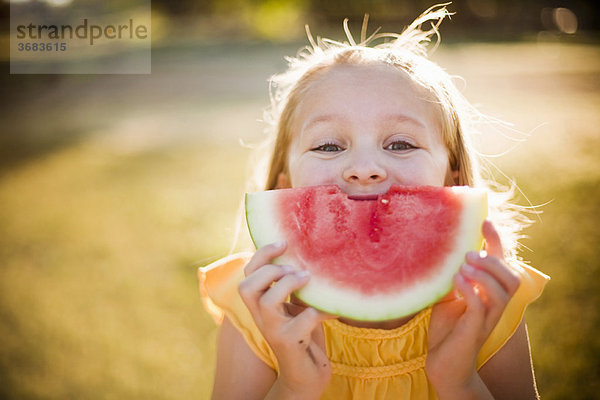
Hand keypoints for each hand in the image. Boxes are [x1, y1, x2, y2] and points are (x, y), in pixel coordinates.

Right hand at [238, 241, 333, 398]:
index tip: (284, 242)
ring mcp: (274, 331)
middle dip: (269, 270)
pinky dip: (321, 310)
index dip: (262, 255)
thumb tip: (307, 255)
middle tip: (293, 269)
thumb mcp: (295, 305)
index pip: (248, 274)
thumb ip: (292, 285)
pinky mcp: (290, 343)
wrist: (305, 375)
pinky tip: (334, 309)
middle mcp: (261, 317)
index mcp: (260, 304)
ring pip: (267, 302)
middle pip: (246, 286)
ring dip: (288, 285)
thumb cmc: (303, 334)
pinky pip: (304, 320)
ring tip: (307, 280)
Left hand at [426, 220, 520, 398]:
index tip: (485, 221)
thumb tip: (441, 248)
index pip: (503, 264)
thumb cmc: (446, 328)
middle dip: (495, 260)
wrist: (443, 362)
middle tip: (469, 254)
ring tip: (463, 266)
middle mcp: (495, 306)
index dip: (497, 242)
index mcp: (490, 294)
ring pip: (504, 291)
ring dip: (485, 273)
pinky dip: (472, 290)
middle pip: (513, 277)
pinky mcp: (476, 330)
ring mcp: (488, 319)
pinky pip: (482, 306)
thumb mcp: (447, 295)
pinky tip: (457, 281)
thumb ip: (450, 275)